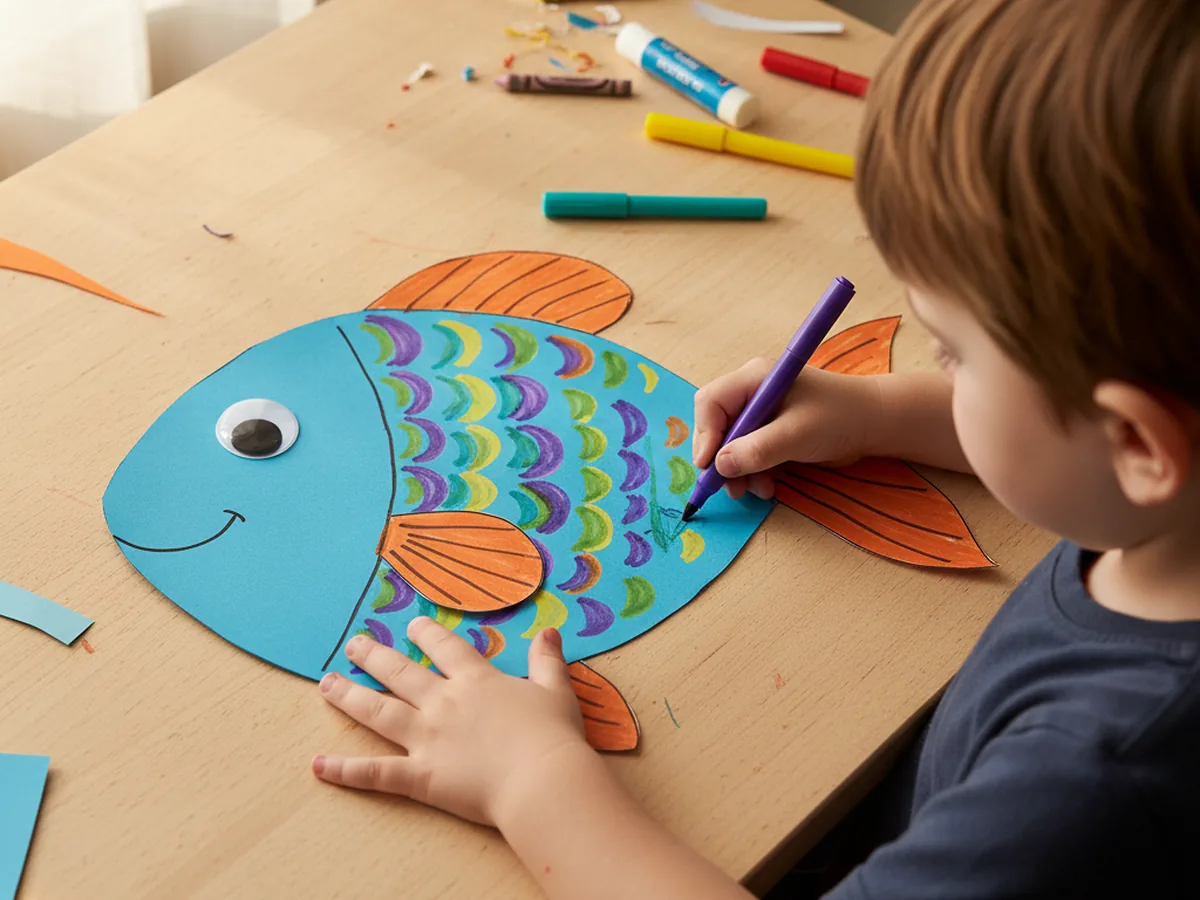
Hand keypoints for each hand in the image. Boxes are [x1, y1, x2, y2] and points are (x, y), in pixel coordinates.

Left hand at [313, 618, 589, 826]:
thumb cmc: (553, 737)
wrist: (542, 780)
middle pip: (401, 673)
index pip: (446, 649)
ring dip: (349, 697)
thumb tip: (550, 632)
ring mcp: (427, 738)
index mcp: (477, 682)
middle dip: (374, 656)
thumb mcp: (556, 691)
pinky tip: (318, 764)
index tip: (410, 625)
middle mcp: (444, 703)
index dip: (426, 634)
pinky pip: (376, 772)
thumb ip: (548, 661)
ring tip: (326, 684)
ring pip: (379, 712)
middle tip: (353, 644)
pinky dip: (345, 770)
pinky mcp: (420, 775)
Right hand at [693, 363, 882, 499]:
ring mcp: (761, 413)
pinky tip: (767, 486)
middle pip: (716, 425)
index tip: (709, 466)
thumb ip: (757, 450)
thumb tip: (720, 466)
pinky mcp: (770, 432)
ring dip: (738, 471)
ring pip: (730, 445)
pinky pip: (748, 454)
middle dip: (720, 458)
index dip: (705, 434)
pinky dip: (752, 472)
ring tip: (754, 491)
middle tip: (728, 487)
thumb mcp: (796, 435)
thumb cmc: (839, 418)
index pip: (711, 402)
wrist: (875, 425)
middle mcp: (752, 393)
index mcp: (754, 379)